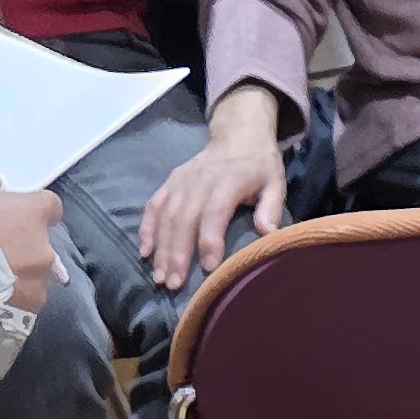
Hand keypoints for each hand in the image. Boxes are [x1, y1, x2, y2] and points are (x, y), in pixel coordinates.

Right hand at [0, 188, 62, 316]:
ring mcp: (38, 285)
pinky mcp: (27, 316)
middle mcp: (43, 249)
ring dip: (17, 284)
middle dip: (23, 255)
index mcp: (30, 214)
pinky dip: (9, 306)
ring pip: (34, 283)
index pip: (49, 207)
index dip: (33, 216)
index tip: (20, 221)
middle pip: (42, 250)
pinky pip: (23, 307)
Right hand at [139, 99, 290, 290]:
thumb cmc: (258, 165)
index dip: (209, 240)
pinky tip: (144, 251)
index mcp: (227, 181)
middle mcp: (199, 181)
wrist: (237, 134)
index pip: (213, 212)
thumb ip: (270, 209)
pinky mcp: (170, 183)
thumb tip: (268, 235)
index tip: (209, 269)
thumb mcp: (274, 183)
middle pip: (183, 219)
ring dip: (161, 248)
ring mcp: (181, 182)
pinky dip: (146, 228)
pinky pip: (154, 206)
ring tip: (159, 277)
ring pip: (166, 216)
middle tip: (174, 284)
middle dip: (177, 254)